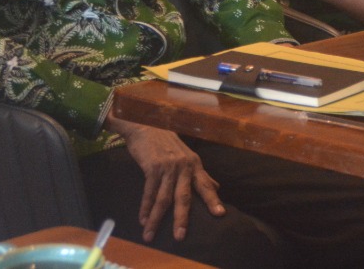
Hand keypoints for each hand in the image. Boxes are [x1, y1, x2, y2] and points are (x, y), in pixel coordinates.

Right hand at [107, 114, 222, 242]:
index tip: (220, 214)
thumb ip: (201, 174)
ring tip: (149, 235)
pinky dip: (145, 208)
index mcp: (194, 164)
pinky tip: (142, 220)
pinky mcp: (152, 167)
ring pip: (163, 198)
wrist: (146, 127)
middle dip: (182, 218)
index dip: (213, 200)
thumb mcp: (188, 157)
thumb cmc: (167, 144)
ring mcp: (168, 167)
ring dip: (156, 219)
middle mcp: (183, 166)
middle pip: (184, 196)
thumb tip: (217, 187)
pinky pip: (149, 192)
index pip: (205, 185)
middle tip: (180, 236)